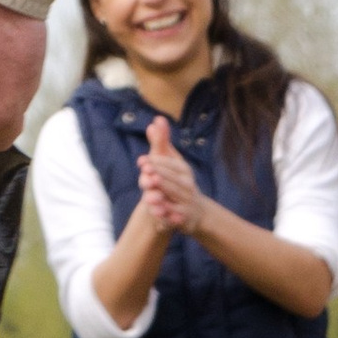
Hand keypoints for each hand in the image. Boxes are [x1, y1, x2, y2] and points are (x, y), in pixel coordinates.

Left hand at [137, 116, 204, 231]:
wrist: (195, 210)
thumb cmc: (177, 179)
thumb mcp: (170, 160)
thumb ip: (161, 142)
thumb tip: (156, 119)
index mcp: (184, 170)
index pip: (170, 165)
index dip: (156, 163)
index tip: (142, 162)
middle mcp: (188, 185)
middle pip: (172, 181)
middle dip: (159, 178)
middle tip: (147, 176)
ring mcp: (187, 201)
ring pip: (173, 199)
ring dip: (162, 198)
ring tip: (150, 196)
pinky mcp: (185, 217)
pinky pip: (175, 217)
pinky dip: (167, 217)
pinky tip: (158, 215)